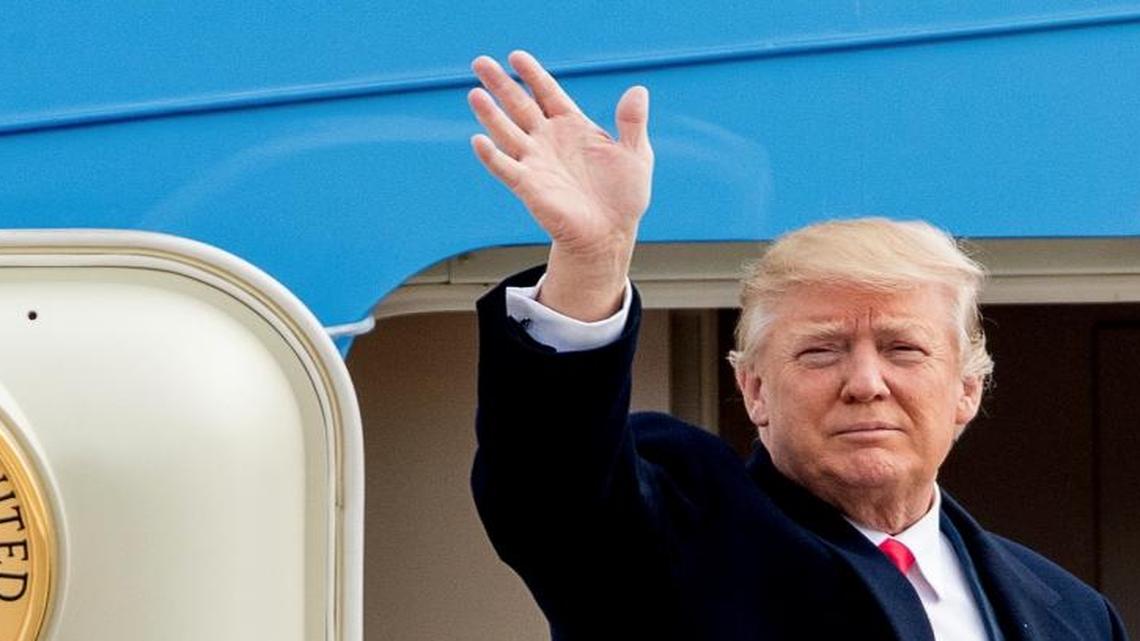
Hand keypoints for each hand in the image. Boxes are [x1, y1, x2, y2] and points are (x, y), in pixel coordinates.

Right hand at [468, 50, 652, 320]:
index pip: (547, 93)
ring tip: (475, 94)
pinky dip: (491, 155)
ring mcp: (536, 162)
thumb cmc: (623, 196)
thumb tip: (638, 90)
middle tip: (480, 62)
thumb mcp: (636, 155)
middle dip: (500, 84)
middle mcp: (548, 140)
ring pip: (507, 132)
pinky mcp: (529, 186)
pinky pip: (505, 168)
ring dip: (490, 114)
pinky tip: (478, 140)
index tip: (516, 56)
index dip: (532, 74)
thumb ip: (632, 123)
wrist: (611, 234)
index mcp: (572, 126)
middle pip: (519, 105)